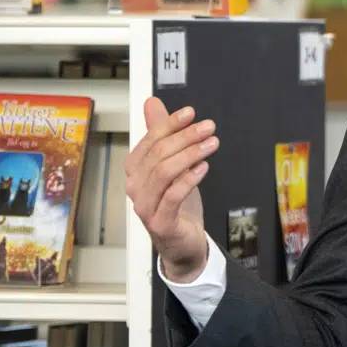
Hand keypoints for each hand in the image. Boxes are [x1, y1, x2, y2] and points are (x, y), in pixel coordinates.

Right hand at [126, 97, 215, 281]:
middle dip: (185, 136)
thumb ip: (161, 135)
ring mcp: (145, 206)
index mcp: (135, 170)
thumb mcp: (172, 165)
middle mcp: (135, 186)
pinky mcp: (160, 222)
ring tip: (212, 144)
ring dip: (191, 154)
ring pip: (164, 172)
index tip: (192, 113)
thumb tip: (152, 103)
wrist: (183, 244)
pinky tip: (204, 167)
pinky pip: (172, 196)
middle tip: (209, 128)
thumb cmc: (177, 204)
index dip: (170, 124)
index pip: (149, 140)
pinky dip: (189, 179)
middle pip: (158, 154)